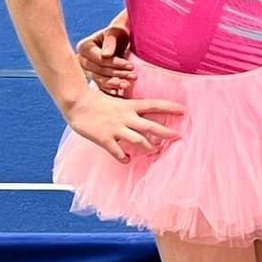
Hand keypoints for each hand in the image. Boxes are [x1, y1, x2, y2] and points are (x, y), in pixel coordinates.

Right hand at [61, 85, 183, 162]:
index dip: (170, 107)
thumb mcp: (117, 101)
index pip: (154, 104)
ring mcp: (116, 128)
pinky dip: (124, 158)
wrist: (76, 102)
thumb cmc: (96, 101)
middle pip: (151, 126)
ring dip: (149, 147)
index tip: (185, 110)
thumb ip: (130, 109)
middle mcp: (126, 117)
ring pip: (138, 140)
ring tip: (155, 151)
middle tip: (179, 137)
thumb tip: (143, 114)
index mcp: (129, 106)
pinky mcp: (104, 139)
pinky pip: (118, 152)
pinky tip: (127, 160)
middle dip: (167, 133)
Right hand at [76, 23, 134, 95]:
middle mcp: (82, 60)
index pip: (99, 58)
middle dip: (117, 73)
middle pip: (99, 70)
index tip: (130, 65)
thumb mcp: (116, 31)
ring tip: (128, 84)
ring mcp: (87, 71)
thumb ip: (110, 40)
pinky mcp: (95, 78)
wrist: (121, 38)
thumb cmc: (119, 31)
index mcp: (84, 47)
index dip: (115, 63)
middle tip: (133, 76)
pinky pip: (102, 87)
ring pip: (101, 80)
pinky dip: (111, 90)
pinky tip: (120, 93)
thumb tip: (106, 55)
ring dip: (115, 83)